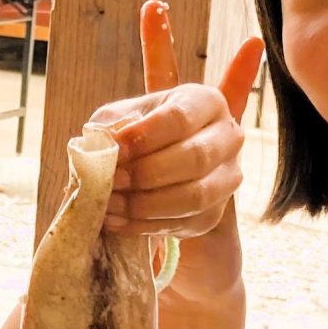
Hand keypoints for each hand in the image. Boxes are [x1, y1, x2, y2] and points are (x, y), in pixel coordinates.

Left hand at [89, 0, 261, 240]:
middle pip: (196, 158)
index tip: (115, 150)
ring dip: (146, 204)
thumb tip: (99, 152)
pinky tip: (117, 220)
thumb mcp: (123, 116)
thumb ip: (111, 128)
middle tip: (112, 181)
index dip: (145, 136)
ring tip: (110, 204)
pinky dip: (146, 226)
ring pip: (195, 196)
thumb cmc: (139, 131)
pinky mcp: (214, 213)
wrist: (156, 160)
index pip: (180, 118)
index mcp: (206, 102)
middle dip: (147, 173)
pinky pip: (185, 223)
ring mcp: (226, 178)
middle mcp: (228, 138)